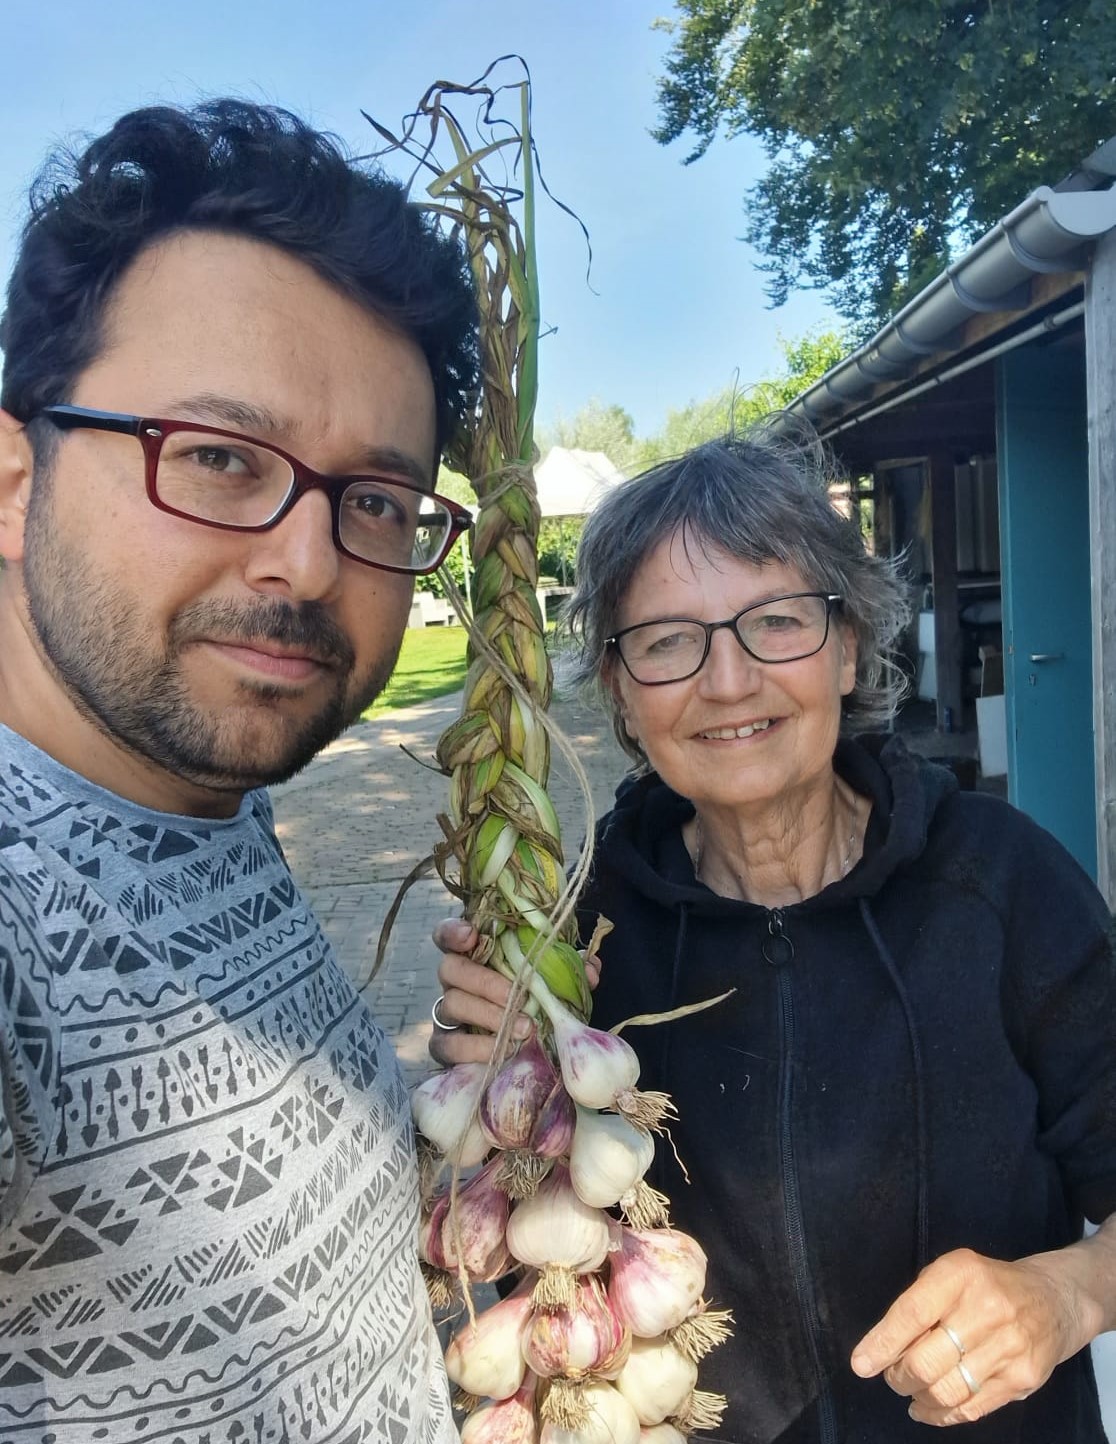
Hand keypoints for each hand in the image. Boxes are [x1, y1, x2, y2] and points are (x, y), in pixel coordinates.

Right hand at [429, 918, 600, 1067]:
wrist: (516, 1047)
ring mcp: (447, 1011)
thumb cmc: (531, 1000)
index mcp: (474, 954)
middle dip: (485, 982)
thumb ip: (567, 968)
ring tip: (523, 1029)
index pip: (448, 934)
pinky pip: (448, 1043)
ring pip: (452, 1004)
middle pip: (450, 968)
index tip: (472, 935)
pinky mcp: (444, 1044)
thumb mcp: (550, 980)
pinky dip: (476, 1048)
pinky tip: (502, 1051)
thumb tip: (591, 969)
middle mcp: (455, 979)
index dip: (453, 932)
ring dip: (489, 1016)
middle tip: (517, 997)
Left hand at [850, 1245, 1102, 1425]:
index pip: (912, 1314)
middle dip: (899, 1376)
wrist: (1054, 1300)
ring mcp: (1009, 1347)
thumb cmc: (987, 1285)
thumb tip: (881, 1348)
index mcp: (960, 1274)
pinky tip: (928, 1409)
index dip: (883, 1343)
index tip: (861, 1364)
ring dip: (919, 1397)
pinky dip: (942, 1415)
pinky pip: (972, 1408)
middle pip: (927, 1360)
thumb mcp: (951, 1274)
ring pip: (947, 1390)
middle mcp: (987, 1309)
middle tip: (893, 1376)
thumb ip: (919, 1304)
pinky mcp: (1023, 1379)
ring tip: (912, 1391)